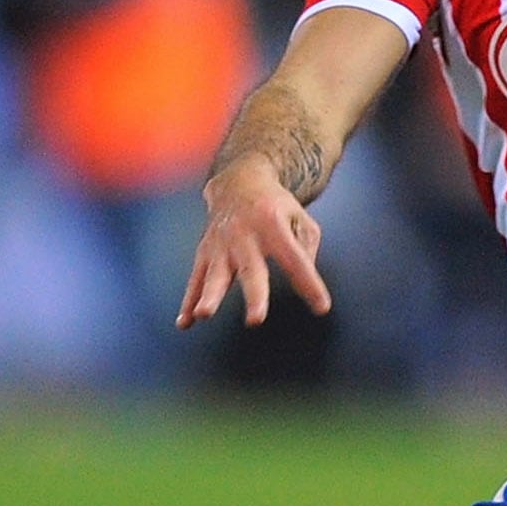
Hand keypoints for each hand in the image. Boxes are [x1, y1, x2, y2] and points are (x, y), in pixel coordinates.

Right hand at [178, 158, 331, 327]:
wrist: (238, 181)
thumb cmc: (276, 206)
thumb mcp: (300, 217)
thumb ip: (306, 247)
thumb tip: (303, 281)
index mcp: (273, 225)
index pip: (295, 260)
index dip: (309, 284)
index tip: (321, 307)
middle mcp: (244, 235)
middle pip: (251, 270)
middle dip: (254, 295)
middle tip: (256, 319)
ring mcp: (221, 245)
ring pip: (215, 275)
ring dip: (209, 296)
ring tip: (204, 315)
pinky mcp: (205, 252)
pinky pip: (196, 279)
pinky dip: (189, 301)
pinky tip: (185, 323)